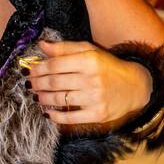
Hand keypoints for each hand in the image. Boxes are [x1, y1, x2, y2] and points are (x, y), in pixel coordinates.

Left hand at [27, 39, 152, 127]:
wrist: (134, 86)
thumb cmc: (107, 67)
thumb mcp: (89, 51)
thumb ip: (64, 48)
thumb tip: (41, 45)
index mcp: (89, 60)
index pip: (55, 65)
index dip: (38, 68)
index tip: (30, 71)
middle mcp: (92, 79)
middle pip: (54, 82)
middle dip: (37, 83)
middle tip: (29, 84)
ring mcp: (95, 98)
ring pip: (59, 99)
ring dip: (43, 98)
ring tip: (36, 96)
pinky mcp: (97, 114)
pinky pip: (70, 118)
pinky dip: (55, 116)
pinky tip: (48, 112)